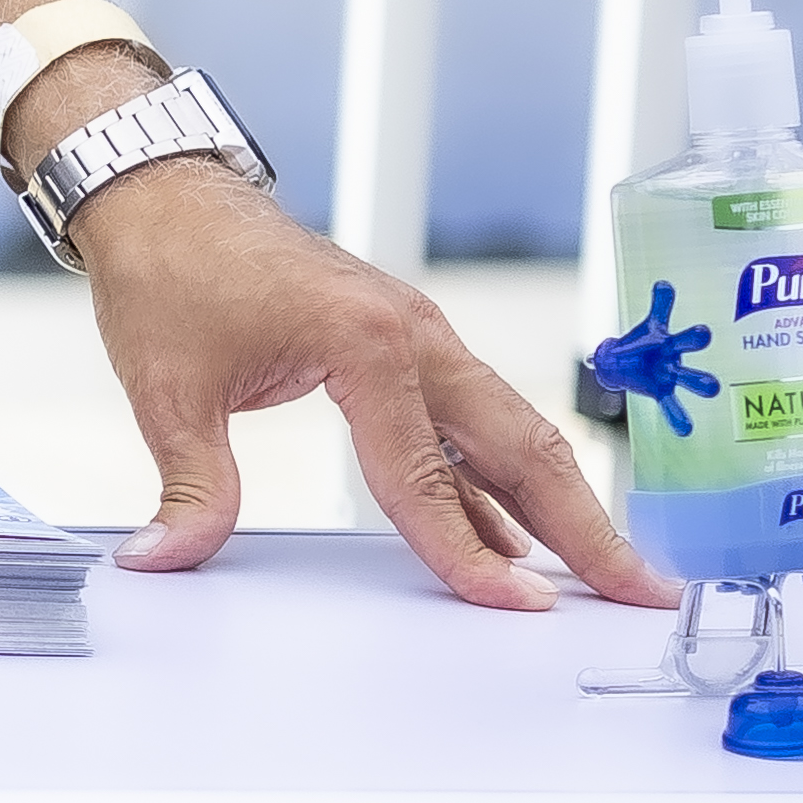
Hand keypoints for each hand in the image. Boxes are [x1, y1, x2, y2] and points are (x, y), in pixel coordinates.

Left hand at [78, 160, 666, 609]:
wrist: (164, 195)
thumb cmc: (172, 270)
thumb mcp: (168, 390)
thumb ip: (189, 486)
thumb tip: (165, 558)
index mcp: (369, 344)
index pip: (426, 477)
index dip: (469, 554)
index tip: (515, 606)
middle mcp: (416, 336)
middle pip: (520, 446)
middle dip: (583, 526)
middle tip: (638, 590)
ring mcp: (419, 339)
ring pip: (509, 434)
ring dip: (558, 504)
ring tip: (606, 572)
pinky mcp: (404, 348)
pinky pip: (467, 426)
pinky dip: (496, 483)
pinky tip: (514, 536)